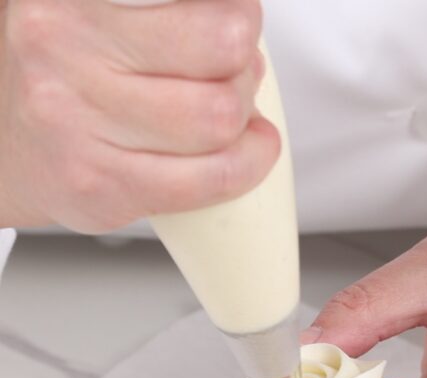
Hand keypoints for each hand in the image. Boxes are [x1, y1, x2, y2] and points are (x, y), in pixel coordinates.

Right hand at [0, 0, 276, 230]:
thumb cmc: (57, 77)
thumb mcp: (84, 14)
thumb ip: (147, 10)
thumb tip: (235, 22)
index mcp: (68, 1)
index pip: (202, 8)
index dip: (237, 16)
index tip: (237, 24)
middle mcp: (64, 53)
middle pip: (222, 52)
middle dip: (246, 66)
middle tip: (237, 74)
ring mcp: (79, 126)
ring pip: (219, 120)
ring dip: (248, 122)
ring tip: (233, 117)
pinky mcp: (101, 189)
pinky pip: (207, 181)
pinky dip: (245, 168)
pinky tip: (245, 155)